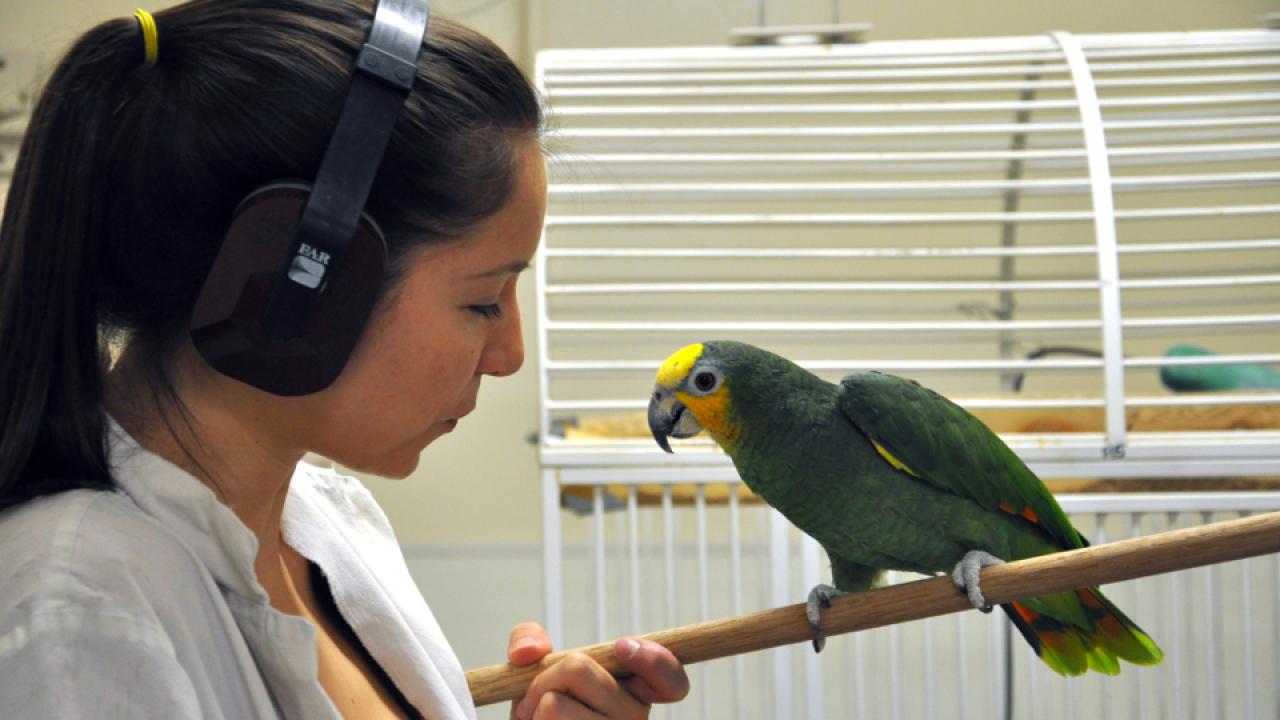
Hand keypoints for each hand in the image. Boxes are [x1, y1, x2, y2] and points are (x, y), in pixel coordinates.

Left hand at [507, 622, 688, 718]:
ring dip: (530, 706)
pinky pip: (545, 717)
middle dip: (543, 678)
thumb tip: (527, 651)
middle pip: (578, 668)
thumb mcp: (539, 668)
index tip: (622, 646)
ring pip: (554, 702)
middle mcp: (631, 718)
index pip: (671, 681)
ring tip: (537, 718)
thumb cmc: (541, 711)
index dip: (654, 658)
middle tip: (539, 698)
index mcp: (633, 691)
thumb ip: (531, 640)